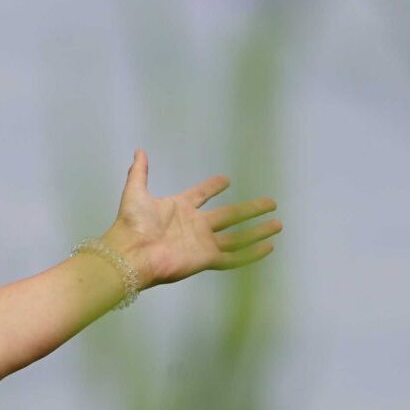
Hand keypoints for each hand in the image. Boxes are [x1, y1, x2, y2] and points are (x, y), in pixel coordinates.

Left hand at [107, 149, 281, 289]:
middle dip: (250, 209)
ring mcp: (201, 243)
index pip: (200, 195)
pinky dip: (252, 253)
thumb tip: (139, 150)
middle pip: (230, 215)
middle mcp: (194, 226)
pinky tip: (269, 247)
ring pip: (237, 236)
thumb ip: (139, 172)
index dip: (212, 187)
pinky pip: (234, 257)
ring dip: (258, 231)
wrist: (130, 254)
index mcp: (179, 209)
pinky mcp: (205, 259)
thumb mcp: (135, 193)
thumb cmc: (131, 225)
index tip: (226, 180)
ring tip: (278, 224)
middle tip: (271, 201)